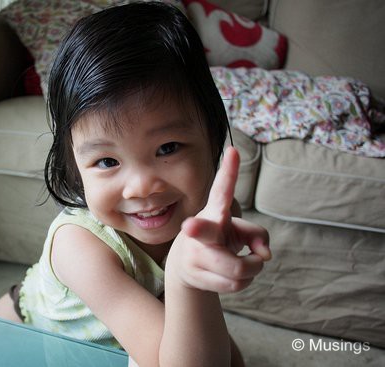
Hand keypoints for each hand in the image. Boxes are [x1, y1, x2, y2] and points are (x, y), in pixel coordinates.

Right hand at [171, 147, 270, 292]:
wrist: (185, 266)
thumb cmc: (217, 240)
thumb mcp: (239, 232)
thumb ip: (258, 236)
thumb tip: (265, 255)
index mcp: (213, 213)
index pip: (221, 191)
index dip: (229, 172)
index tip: (234, 150)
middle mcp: (199, 232)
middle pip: (203, 231)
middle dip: (198, 228)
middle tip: (191, 226)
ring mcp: (194, 255)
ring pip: (238, 269)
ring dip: (252, 269)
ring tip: (247, 263)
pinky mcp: (196, 277)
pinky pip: (236, 285)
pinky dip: (244, 282)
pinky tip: (233, 275)